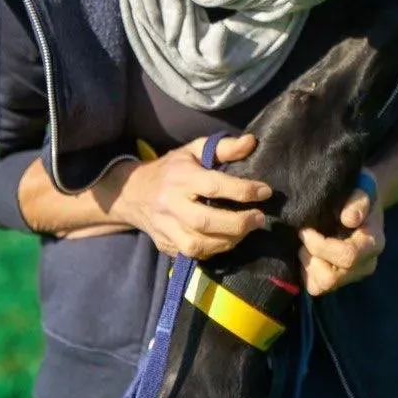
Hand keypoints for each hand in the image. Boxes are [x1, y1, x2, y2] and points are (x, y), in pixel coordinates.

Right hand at [114, 133, 271, 259]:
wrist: (132, 193)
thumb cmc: (170, 169)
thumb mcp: (193, 151)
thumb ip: (223, 147)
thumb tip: (251, 142)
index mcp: (180, 176)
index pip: (214, 186)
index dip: (242, 190)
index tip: (265, 191)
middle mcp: (170, 203)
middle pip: (205, 221)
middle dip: (237, 223)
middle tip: (259, 219)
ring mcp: (165, 227)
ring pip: (197, 244)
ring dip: (228, 241)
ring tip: (246, 231)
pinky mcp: (164, 245)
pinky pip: (191, 254)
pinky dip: (213, 251)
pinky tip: (226, 240)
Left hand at [297, 186, 384, 296]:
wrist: (356, 201)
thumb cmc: (358, 191)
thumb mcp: (363, 185)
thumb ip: (358, 199)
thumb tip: (349, 219)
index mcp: (373, 243)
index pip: (347, 256)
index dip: (320, 245)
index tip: (306, 228)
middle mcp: (365, 264)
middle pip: (332, 278)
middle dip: (311, 255)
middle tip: (303, 235)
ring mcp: (351, 275)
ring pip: (322, 286)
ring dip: (307, 264)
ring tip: (305, 244)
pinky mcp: (337, 280)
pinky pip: (315, 287)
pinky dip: (306, 272)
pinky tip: (307, 253)